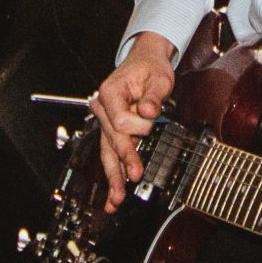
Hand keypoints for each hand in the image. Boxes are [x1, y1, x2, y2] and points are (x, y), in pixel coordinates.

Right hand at [90, 33, 175, 211]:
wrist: (144, 62)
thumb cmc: (150, 67)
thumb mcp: (158, 77)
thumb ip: (154, 95)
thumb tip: (149, 111)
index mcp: (110, 93)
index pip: (120, 120)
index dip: (139, 126)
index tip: (152, 120)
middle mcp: (103, 109)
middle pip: (111, 140)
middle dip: (124, 161)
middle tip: (134, 177)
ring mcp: (106, 121)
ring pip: (107, 152)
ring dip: (114, 177)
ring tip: (115, 200)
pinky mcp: (112, 131)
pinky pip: (112, 153)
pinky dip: (115, 172)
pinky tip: (114, 192)